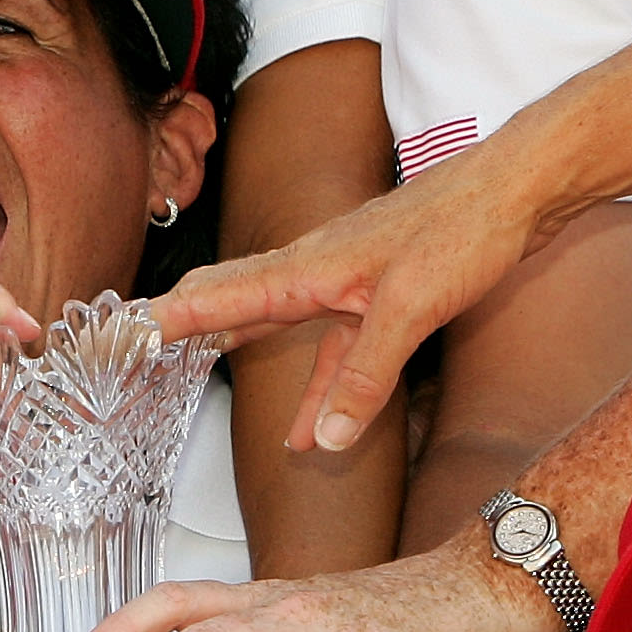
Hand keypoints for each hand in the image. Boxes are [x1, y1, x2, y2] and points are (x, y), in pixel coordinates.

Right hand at [148, 144, 558, 453]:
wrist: (518, 190)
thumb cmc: (464, 228)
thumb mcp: (410, 311)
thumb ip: (364, 378)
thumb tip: (324, 442)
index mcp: (306, 267)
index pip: (215, 296)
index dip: (161, 320)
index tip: (113, 339)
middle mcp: (314, 271)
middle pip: (228, 301)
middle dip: (179, 329)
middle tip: (129, 354)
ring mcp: (344, 284)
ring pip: (274, 327)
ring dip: (239, 361)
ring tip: (196, 394)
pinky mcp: (377, 299)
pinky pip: (329, 353)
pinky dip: (315, 390)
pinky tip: (311, 433)